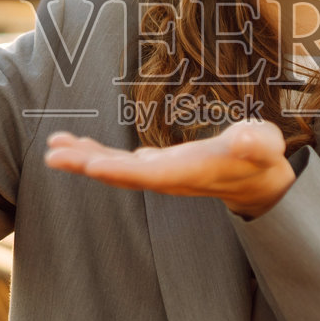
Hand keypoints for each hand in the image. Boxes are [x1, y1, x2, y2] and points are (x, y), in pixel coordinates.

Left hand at [44, 119, 294, 218]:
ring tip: (55, 148)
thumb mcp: (265, 146)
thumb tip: (249, 140)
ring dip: (84, 159)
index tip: (91, 167)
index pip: (152, 175)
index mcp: (192, 171)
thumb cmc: (261, 158)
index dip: (121, 172)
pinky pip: (119, 162)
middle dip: (88, 165)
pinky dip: (95, 154)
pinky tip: (75, 146)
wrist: (256, 180)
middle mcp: (169, 177)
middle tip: (54, 155)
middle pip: (123, 175)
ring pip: (116, 169)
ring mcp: (159, 173)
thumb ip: (257, 143)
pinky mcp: (156, 166)